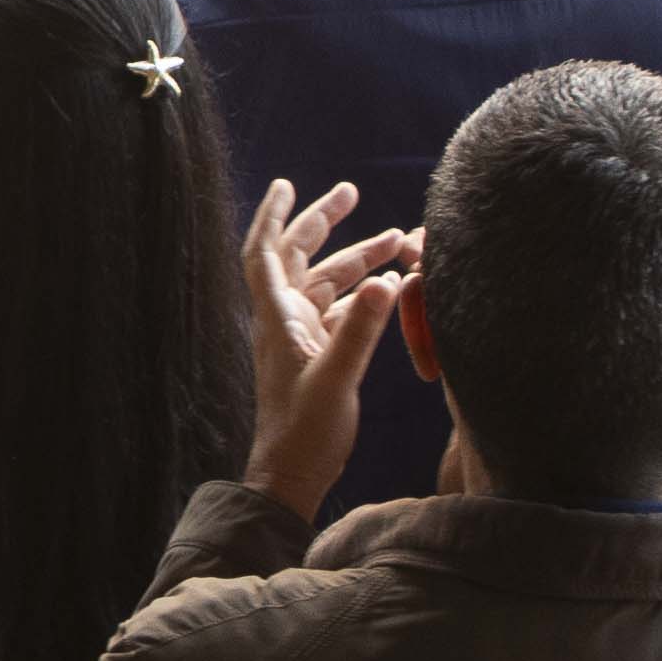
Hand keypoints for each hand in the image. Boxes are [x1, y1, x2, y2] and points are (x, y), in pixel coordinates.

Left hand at [231, 177, 411, 507]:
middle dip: (323, 223)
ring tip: (397, 238)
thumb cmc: (305, 432)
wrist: (292, 475)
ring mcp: (303, 337)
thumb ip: (361, 329)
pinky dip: (363, 295)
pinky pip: (341, 312)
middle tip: (352, 192)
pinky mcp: (321, 356)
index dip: (272, 216)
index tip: (286, 184)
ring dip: (356, 260)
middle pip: (298, 257)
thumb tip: (385, 279)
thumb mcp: (337, 377)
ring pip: (326, 283)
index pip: (264, 254)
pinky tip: (392, 285)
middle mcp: (285, 320)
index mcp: (278, 318)